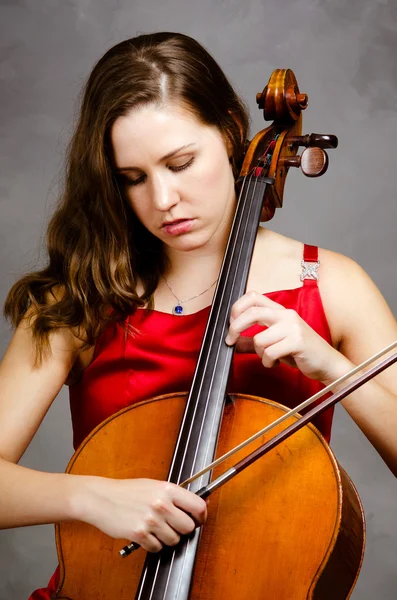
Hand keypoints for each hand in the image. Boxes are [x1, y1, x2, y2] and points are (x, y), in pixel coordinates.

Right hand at [77, 477, 206, 552]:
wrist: (102, 498)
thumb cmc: (127, 491)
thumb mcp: (154, 486)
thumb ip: (175, 495)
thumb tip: (199, 505)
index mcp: (167, 489)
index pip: (198, 506)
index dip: (202, 516)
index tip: (199, 520)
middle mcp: (161, 504)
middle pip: (188, 527)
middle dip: (183, 529)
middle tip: (174, 526)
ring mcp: (151, 520)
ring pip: (174, 540)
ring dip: (167, 537)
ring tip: (156, 528)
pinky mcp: (139, 534)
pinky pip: (157, 547)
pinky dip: (153, 544)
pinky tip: (146, 534)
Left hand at [225, 290, 345, 382]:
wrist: (327, 363)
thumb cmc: (301, 352)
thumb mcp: (276, 343)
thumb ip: (254, 341)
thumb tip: (234, 342)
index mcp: (280, 311)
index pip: (254, 296)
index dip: (237, 307)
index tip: (231, 323)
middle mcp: (286, 315)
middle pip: (252, 312)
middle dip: (235, 327)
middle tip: (230, 340)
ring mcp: (293, 327)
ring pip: (259, 339)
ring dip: (259, 354)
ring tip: (269, 358)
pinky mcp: (297, 341)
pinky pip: (269, 352)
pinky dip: (268, 362)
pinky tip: (275, 363)